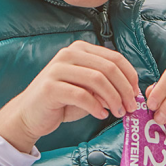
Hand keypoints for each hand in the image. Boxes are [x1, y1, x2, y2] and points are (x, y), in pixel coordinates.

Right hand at [0, 41, 139, 152]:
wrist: (29, 114)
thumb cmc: (62, 102)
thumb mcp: (87, 90)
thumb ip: (106, 86)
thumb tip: (130, 93)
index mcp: (79, 49)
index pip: (114, 57)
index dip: (130, 76)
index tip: (136, 93)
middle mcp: (68, 54)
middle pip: (108, 68)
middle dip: (124, 89)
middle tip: (131, 107)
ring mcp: (57, 69)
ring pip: (97, 80)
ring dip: (113, 98)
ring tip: (118, 113)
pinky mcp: (50, 87)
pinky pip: (82, 95)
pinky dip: (96, 106)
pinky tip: (101, 115)